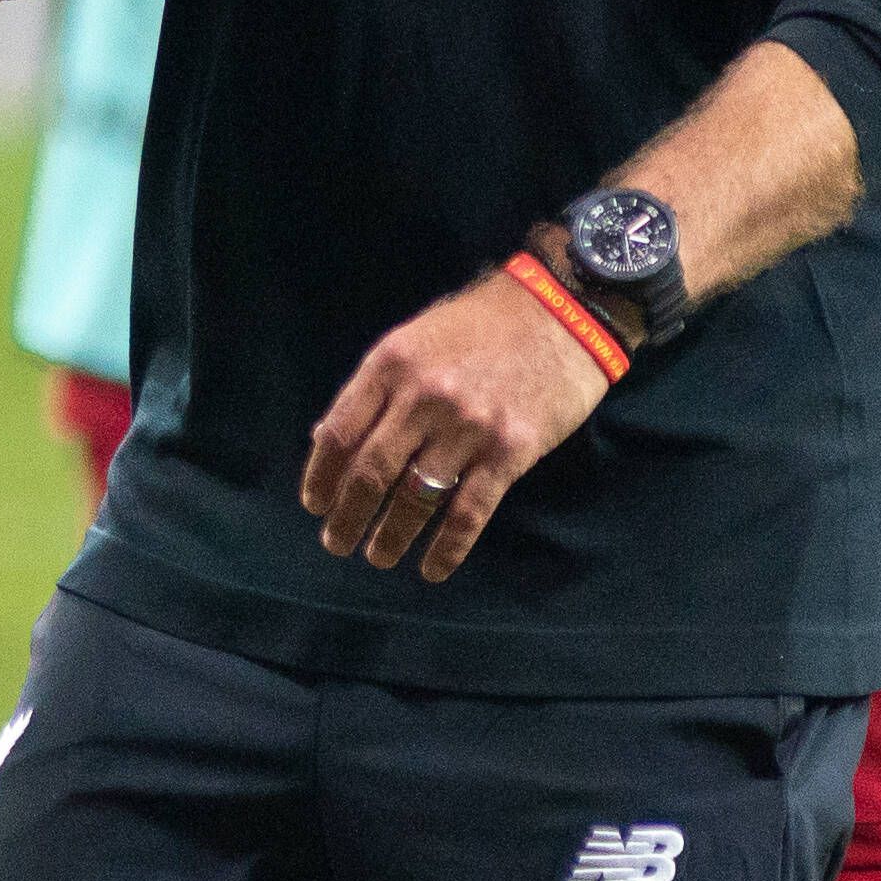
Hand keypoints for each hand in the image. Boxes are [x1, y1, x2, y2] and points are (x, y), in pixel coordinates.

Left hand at [300, 264, 614, 579]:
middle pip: (370, 473)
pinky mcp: (510, 451)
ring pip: (414, 499)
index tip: (315, 504)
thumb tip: (329, 439)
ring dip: (390, 537)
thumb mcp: (416, 338)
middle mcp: (423, 397)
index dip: (321, 477)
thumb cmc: (482, 323)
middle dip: (347, 517)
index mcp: (391, 365)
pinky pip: (467, 513)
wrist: (565, 311)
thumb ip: (377, 387)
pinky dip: (446, 549)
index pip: (339, 434)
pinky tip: (432, 569)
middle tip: (337, 542)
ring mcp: (468, 426)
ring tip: (378, 556)